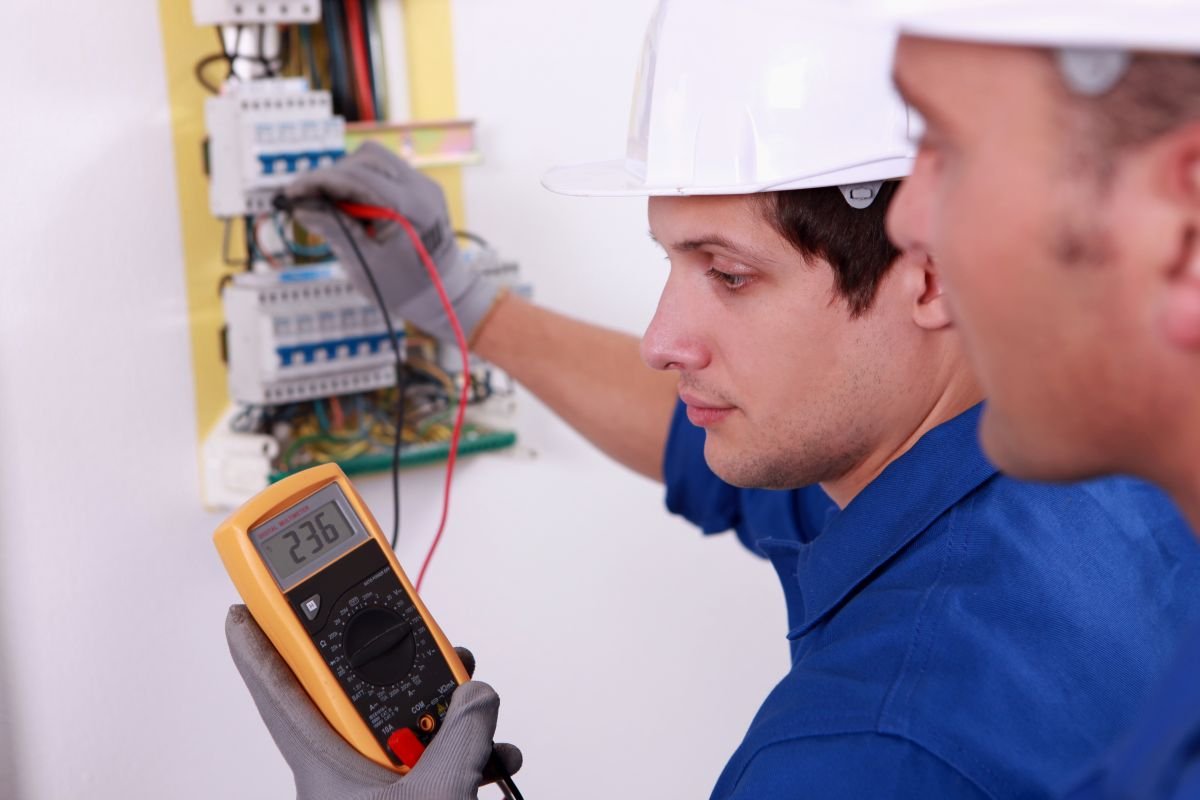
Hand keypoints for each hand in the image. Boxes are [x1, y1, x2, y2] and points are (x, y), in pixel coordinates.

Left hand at [225, 605, 521, 799]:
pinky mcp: (409, 794)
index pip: (278, 690)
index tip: (240, 606)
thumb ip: (460, 736)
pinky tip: (493, 759)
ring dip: (449, 711)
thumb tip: (478, 694)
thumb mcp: (434, 798)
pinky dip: (468, 749)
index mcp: (323, 761)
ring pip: (405, 720)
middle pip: (358, 691)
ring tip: (475, 710)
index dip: (256, 645)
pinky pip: (435, 752)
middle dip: (397, 661)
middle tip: (421, 639)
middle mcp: (344, 765)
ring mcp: (377, 781)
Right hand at [285, 141, 500, 344]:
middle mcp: (422, 188)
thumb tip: (302, 207)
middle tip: (306, 200)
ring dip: (345, 176)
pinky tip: (349, 205)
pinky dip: (361, 181)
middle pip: (366, 159)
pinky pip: (384, 170)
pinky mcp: (419, 188)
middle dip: (332, 176)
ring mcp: (423, 185)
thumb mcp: (366, 263)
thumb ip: (336, 230)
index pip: (358, 177)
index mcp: (412, 208)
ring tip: (329, 205)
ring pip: (374, 159)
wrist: (444, 295)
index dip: (319, 180)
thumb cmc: (407, 288)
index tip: (291, 192)